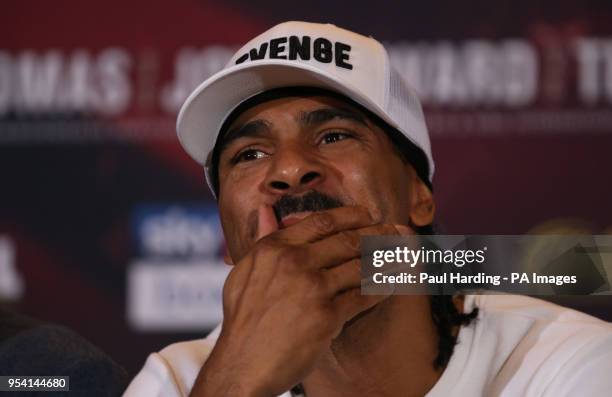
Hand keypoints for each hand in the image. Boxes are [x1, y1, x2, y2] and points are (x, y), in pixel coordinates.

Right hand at [189, 205, 411, 396]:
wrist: (243, 364)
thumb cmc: (243, 319)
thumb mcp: (244, 272)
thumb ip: (261, 239)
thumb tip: (267, 210)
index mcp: (274, 248)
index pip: (322, 221)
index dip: (351, 216)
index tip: (368, 215)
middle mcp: (294, 262)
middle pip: (348, 240)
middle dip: (377, 234)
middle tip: (394, 232)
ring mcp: (312, 288)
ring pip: (361, 266)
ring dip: (386, 259)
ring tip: (400, 255)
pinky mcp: (327, 315)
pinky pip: (364, 296)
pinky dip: (381, 288)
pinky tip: (391, 284)